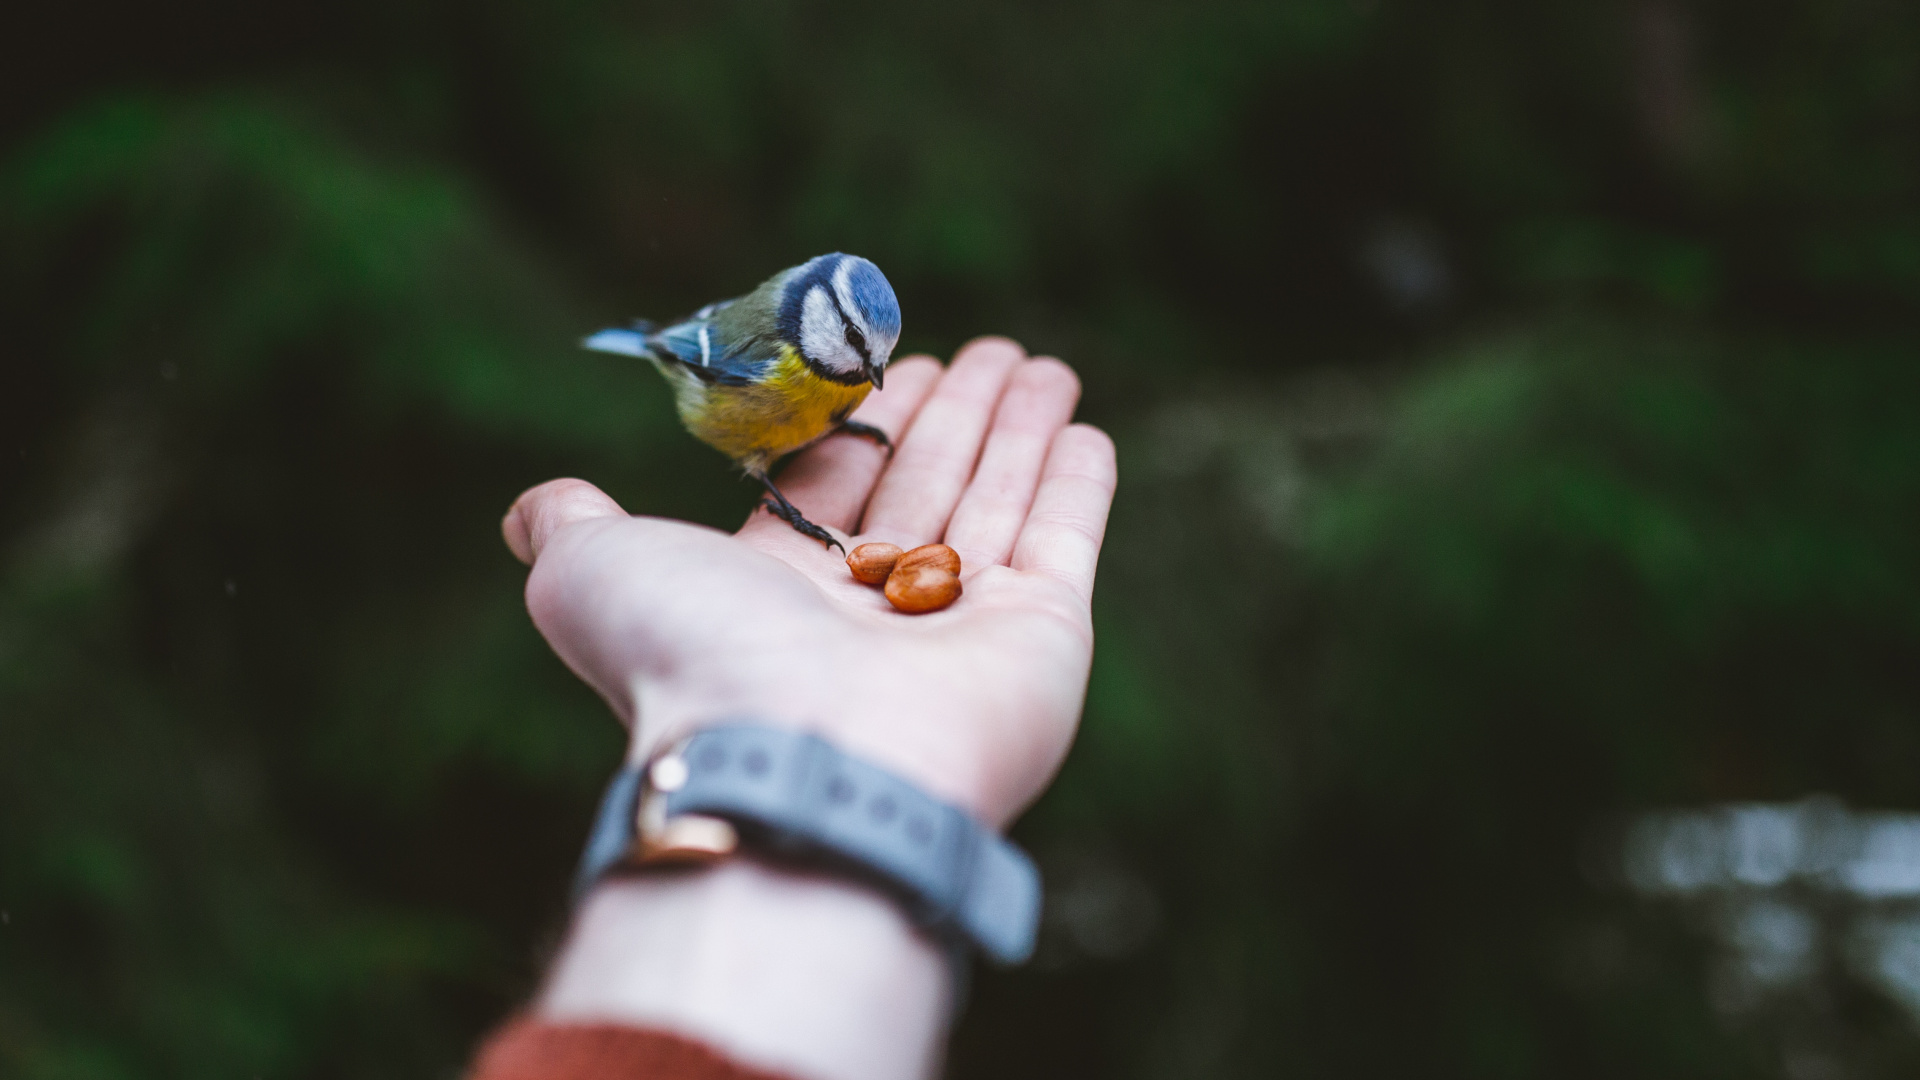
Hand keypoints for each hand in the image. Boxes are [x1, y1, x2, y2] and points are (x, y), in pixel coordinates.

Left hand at [502, 337, 1115, 826]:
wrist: (794, 753)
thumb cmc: (692, 655)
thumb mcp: (594, 571)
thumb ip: (570, 525)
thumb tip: (527, 509)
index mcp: (781, 592)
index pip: (838, 486)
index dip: (868, 422)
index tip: (897, 362)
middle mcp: (873, 614)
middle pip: (925, 486)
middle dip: (955, 415)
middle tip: (989, 350)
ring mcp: (964, 629)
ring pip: (997, 504)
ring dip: (1020, 430)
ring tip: (1043, 363)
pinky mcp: (1042, 638)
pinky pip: (1063, 542)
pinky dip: (1075, 487)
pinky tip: (1083, 430)